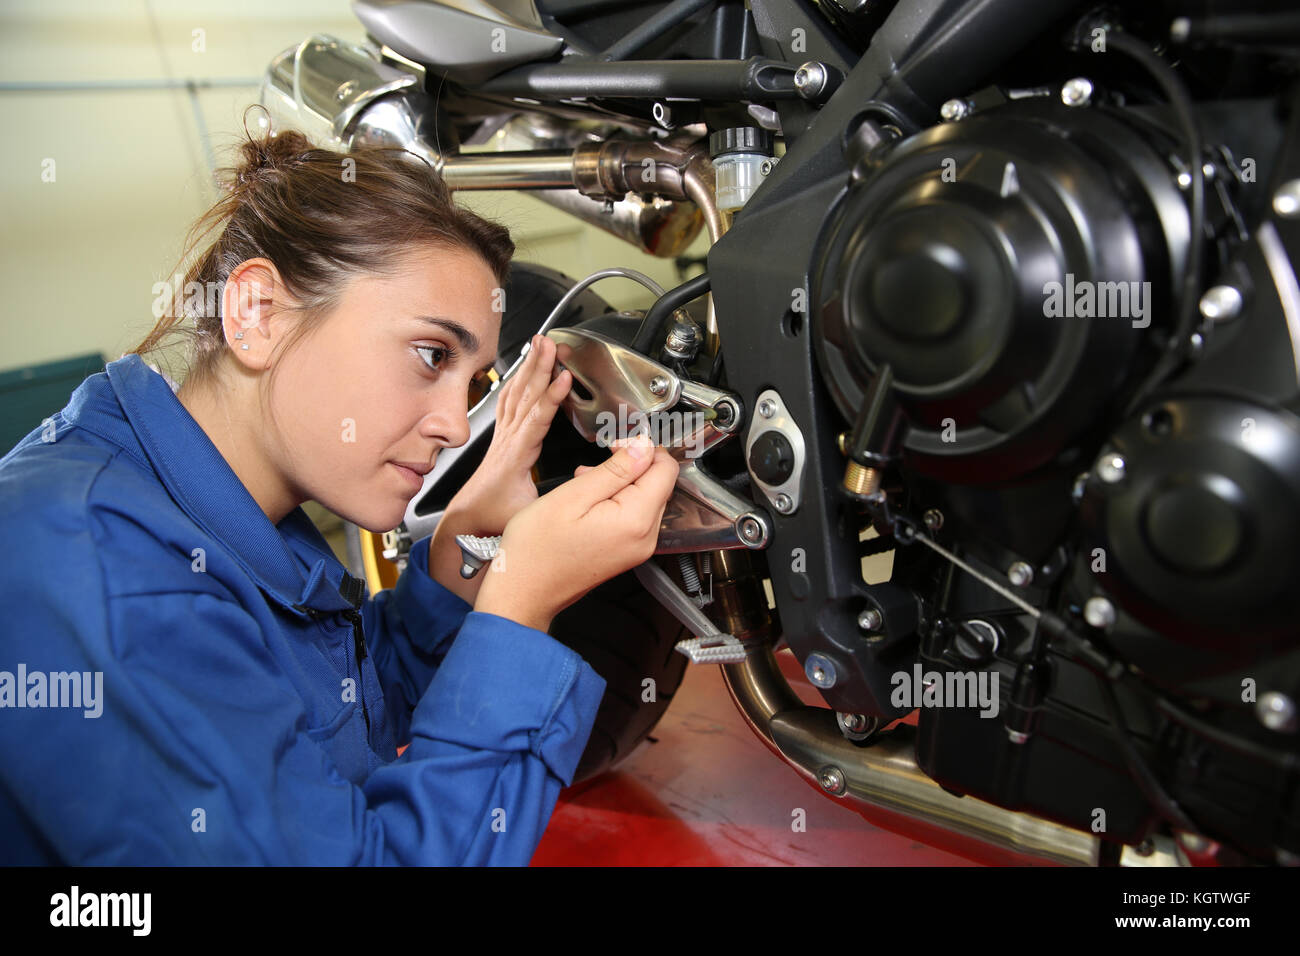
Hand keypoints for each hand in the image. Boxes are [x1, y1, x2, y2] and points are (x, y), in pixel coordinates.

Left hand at [453, 333, 571, 533]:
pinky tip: (521, 370)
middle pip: (526, 395)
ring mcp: (504, 434)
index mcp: (517, 455)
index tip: (564, 377)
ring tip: (540, 344)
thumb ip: (552, 504)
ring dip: (529, 366)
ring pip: (517, 393)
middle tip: (551, 342)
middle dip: (539, 366)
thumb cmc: (494, 516)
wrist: (468, 518)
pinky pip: (509, 400)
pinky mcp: (503, 435)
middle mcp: (508, 439)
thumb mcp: (526, 516)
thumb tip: (579, 495)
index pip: (537, 420)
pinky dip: (517, 380)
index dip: (552, 397)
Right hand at [475, 433, 678, 631]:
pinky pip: (632, 517)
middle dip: (629, 467)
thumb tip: (644, 447)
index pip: (666, 470)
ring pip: (644, 499)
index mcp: (636, 520)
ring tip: (583, 484)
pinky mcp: (625, 554)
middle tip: (592, 468)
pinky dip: (614, 502)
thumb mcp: (574, 495)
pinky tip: (586, 501)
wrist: (523, 591)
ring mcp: (637, 549)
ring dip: (618, 484)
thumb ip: (616, 469)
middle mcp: (645, 538)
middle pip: (657, 484)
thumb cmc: (537, 549)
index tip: (615, 446)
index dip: (643, 449)